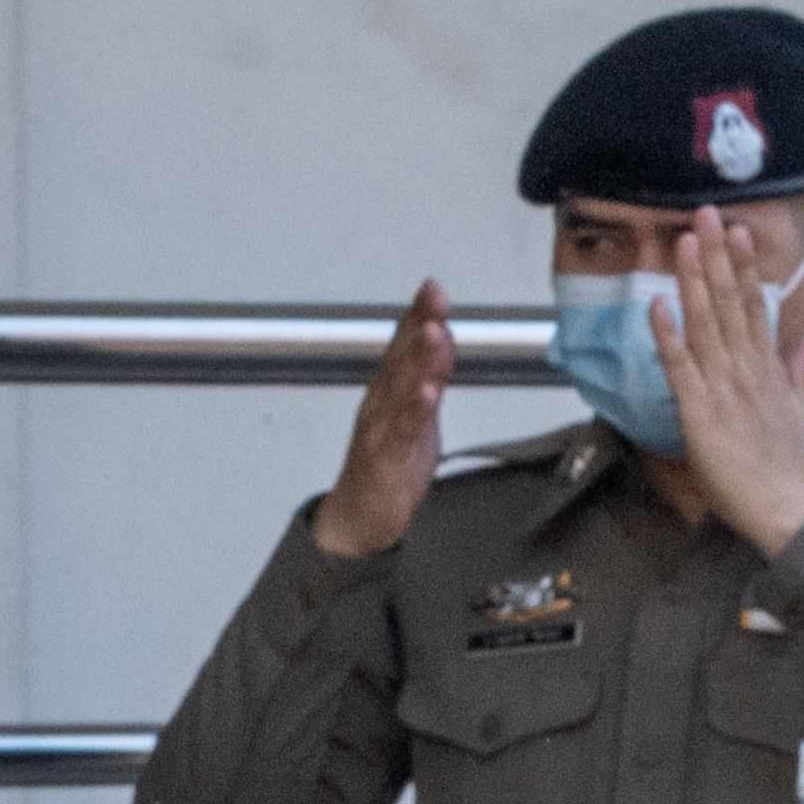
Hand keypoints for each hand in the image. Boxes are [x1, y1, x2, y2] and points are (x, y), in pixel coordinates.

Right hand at [311, 281, 452, 558]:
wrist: (360, 517)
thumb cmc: (389, 463)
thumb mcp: (417, 415)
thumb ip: (430, 376)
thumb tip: (443, 337)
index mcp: (389, 391)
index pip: (403, 345)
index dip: (418, 315)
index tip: (433, 287)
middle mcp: (380, 403)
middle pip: (400, 358)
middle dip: (418, 325)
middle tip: (433, 296)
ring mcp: (380, 430)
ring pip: (400, 389)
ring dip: (416, 359)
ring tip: (432, 331)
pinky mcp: (385, 460)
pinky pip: (401, 432)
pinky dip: (414, 411)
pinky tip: (427, 393)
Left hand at [656, 205, 803, 554]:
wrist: (788, 512)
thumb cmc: (790, 470)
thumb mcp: (803, 414)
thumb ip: (798, 372)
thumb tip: (802, 341)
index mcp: (769, 370)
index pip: (754, 307)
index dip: (742, 267)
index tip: (735, 232)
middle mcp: (747, 371)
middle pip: (730, 304)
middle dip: (717, 257)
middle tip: (705, 215)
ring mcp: (724, 389)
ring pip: (706, 325)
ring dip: (694, 281)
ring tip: (685, 242)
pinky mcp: (701, 414)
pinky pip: (681, 368)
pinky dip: (668, 336)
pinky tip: (658, 305)